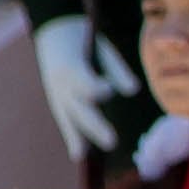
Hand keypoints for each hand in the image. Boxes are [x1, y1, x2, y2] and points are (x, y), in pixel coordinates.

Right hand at [34, 15, 142, 162]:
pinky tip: (79, 155)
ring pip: (70, 120)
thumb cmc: (87, 40)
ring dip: (80, 138)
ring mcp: (58, 95)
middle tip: (112, 142)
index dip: (97, 88)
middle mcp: (62, 85)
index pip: (85, 84)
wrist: (54, 33)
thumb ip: (118, 70)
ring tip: (85, 155)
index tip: (109, 90)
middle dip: (95, 126)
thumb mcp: (103, 49)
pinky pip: (66, 122)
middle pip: (80, 109)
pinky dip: (72, 138)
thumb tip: (134, 90)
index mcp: (72, 68)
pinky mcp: (58, 102)